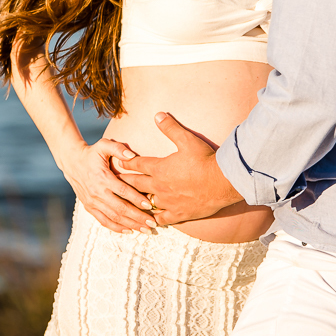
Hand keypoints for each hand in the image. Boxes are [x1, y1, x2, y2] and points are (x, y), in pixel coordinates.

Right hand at [59, 139, 158, 233]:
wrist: (72, 162)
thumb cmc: (92, 153)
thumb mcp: (103, 145)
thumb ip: (118, 148)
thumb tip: (131, 156)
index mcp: (103, 178)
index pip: (122, 191)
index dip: (136, 199)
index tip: (150, 205)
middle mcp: (97, 193)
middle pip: (120, 209)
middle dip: (137, 217)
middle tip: (153, 224)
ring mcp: (92, 202)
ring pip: (113, 218)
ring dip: (130, 225)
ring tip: (145, 230)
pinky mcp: (89, 207)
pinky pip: (104, 221)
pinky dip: (116, 228)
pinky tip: (129, 231)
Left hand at [116, 113, 242, 225]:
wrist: (221, 181)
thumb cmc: (204, 159)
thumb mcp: (187, 139)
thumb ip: (170, 128)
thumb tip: (157, 115)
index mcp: (160, 168)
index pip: (137, 164)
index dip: (126, 162)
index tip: (117, 162)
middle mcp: (159, 186)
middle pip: (136, 184)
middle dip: (125, 181)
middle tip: (114, 182)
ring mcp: (168, 202)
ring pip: (146, 203)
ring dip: (137, 201)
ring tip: (128, 202)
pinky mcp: (178, 214)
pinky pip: (161, 218)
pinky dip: (154, 219)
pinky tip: (149, 220)